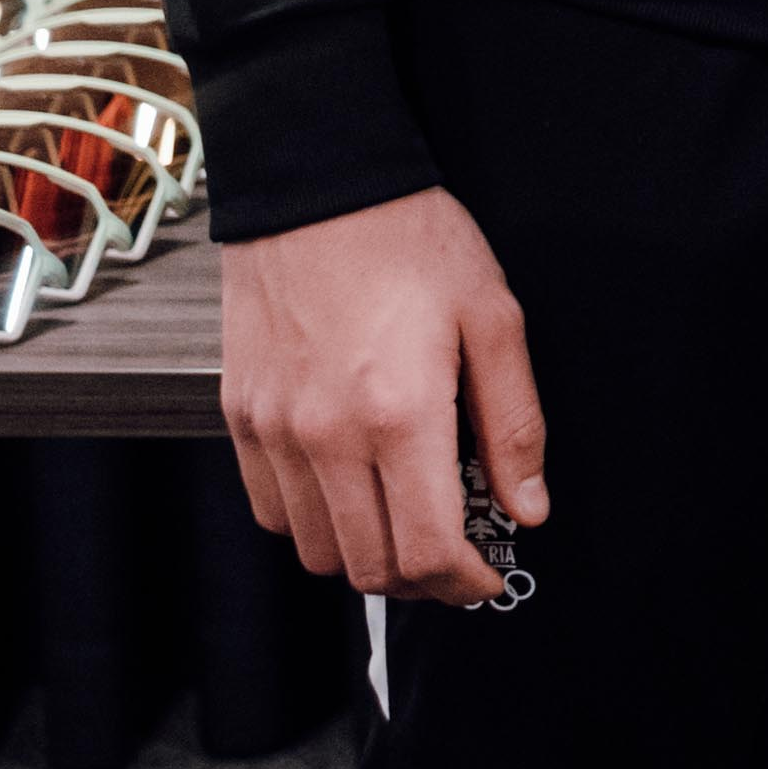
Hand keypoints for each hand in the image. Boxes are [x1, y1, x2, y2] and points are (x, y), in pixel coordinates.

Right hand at [221, 187, 544, 606]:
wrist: (317, 185)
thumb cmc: (414, 241)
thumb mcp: (493, 318)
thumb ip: (513, 424)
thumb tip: (526, 509)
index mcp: (399, 414)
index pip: (425, 551)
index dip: (465, 583)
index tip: (490, 578)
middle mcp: (325, 436)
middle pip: (368, 568)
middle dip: (422, 582)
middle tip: (458, 559)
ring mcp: (274, 431)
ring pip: (315, 551)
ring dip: (367, 557)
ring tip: (407, 525)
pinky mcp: (240, 418)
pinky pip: (272, 511)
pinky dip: (315, 524)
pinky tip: (353, 491)